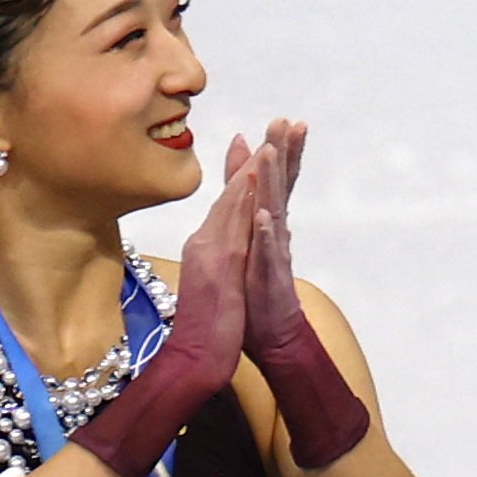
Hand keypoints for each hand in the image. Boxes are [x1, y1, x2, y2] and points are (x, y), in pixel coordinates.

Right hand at [138, 136, 266, 414]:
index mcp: (213, 242)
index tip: (265, 136)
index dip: (250, 167)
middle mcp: (209, 241)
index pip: (234, 198)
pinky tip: (255, 192)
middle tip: (278, 123)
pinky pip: (234, 235)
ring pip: (232, 207)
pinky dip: (242, 211)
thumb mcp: (221, 277)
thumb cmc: (211, 318)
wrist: (198, 352)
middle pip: (235, 193)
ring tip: (266, 144)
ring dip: (248, 174)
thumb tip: (234, 233)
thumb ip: (224, 251)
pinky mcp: (219, 270)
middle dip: (255, 157)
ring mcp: (212, 253)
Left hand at [230, 118, 312, 360]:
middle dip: (285, 154)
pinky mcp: (268, 277)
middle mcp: (275, 234)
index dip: (282, 152)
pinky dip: (266, 235)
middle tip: (288, 122)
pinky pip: (266, 253)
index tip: (286, 121)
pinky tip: (265, 218)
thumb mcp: (249, 238)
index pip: (278, 182)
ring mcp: (273, 254)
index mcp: (269, 223)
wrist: (271, 332)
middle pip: (281, 187)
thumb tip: (247, 173)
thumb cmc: (257, 285)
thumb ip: (246, 203)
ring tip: (272, 155)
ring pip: (273, 211)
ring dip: (274, 183)